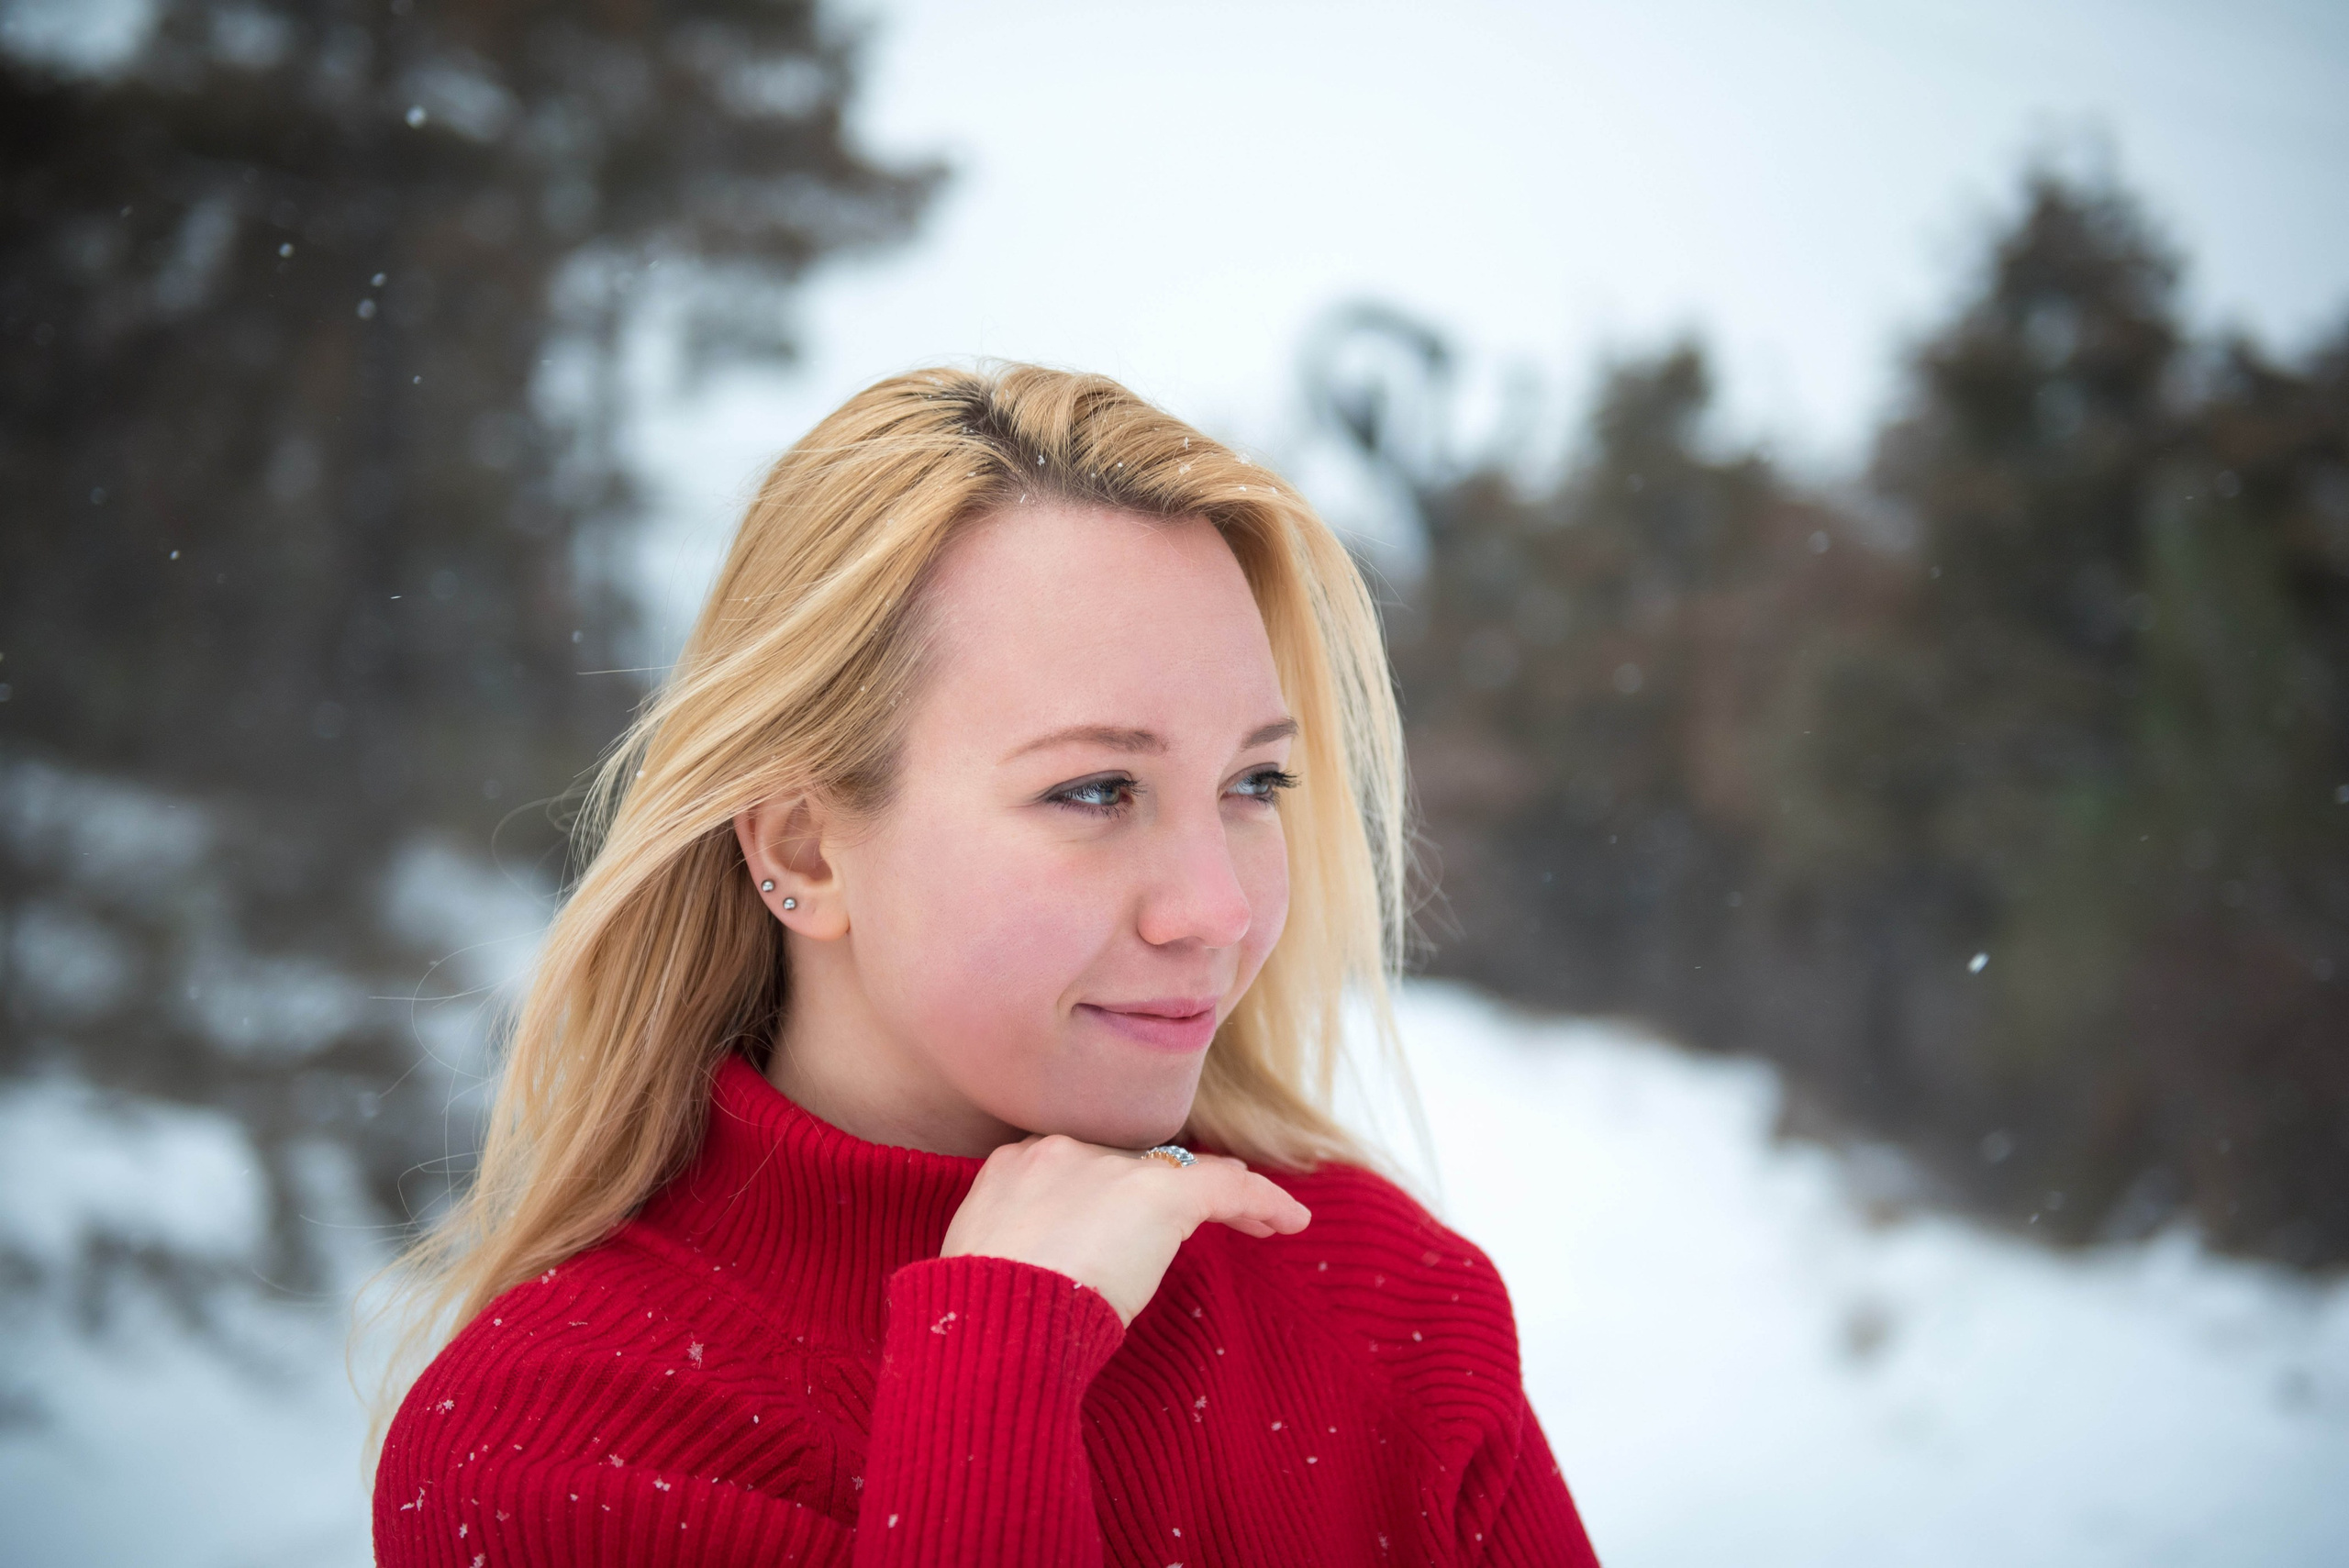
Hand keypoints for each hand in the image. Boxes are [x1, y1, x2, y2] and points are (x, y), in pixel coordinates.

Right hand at [939, 1135, 1311, 1324]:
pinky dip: (1262, 1201)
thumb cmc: (982, 1314)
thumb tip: (1048, 1270)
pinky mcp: (1158, 1192)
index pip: (1081, 1168)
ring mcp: (1109, 1169)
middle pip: (1134, 1165)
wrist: (993, 1317)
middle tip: (1201, 1225)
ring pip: (1182, 1172)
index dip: (1117, 1190)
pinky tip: (1290, 1220)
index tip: (1131, 1221)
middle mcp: (1060, 1152)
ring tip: (1260, 1222)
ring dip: (1220, 1197)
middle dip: (1166, 1195)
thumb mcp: (989, 1267)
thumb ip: (1020, 1249)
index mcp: (1013, 1167)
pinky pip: (1227, 1186)